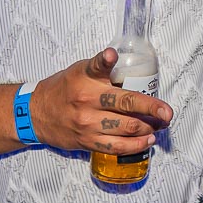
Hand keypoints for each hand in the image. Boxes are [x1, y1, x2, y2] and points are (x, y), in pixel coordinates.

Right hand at [31, 47, 172, 153]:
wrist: (35, 114)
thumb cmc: (62, 89)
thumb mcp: (79, 71)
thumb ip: (103, 71)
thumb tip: (131, 69)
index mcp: (84, 79)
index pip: (98, 66)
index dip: (107, 59)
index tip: (112, 55)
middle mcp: (86, 100)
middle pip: (125, 103)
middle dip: (152, 109)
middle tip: (167, 113)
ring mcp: (87, 123)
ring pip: (126, 127)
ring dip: (148, 128)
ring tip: (160, 126)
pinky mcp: (87, 141)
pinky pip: (116, 146)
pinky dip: (135, 144)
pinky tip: (147, 140)